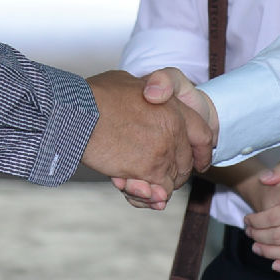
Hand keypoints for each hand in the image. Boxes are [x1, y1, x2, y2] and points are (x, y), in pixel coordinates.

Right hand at [82, 69, 210, 191]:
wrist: (76, 112)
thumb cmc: (96, 95)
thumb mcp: (130, 82)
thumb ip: (146, 92)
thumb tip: (148, 94)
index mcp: (174, 107)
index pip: (203, 134)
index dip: (202, 151)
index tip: (198, 161)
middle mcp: (174, 131)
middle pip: (186, 163)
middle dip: (175, 173)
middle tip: (156, 177)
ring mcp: (162, 152)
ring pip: (171, 181)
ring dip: (157, 187)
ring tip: (138, 184)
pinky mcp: (146, 171)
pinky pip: (155, 193)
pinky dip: (145, 196)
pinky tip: (131, 188)